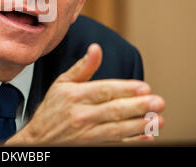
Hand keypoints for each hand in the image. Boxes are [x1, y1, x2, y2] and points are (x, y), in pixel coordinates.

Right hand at [6, 43, 164, 144]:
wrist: (38, 138)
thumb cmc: (52, 108)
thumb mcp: (62, 83)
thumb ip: (83, 67)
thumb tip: (96, 48)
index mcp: (74, 96)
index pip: (103, 91)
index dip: (125, 89)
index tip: (144, 87)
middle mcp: (81, 115)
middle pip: (113, 110)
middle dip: (138, 107)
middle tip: (157, 102)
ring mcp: (87, 134)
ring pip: (117, 129)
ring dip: (139, 124)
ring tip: (158, 119)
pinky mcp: (91, 146)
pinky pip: (114, 144)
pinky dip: (131, 142)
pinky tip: (146, 137)